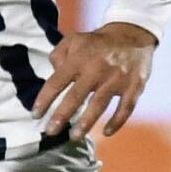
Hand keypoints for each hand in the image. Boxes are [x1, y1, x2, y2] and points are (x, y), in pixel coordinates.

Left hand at [33, 21, 157, 139]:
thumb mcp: (74, 40)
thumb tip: (52, 73)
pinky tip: (107, 132)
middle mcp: (97, 69)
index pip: (58, 81)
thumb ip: (58, 55)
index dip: (45, 99)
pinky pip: (126, 107)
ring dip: (86, 122)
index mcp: (80, 58)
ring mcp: (117, 78)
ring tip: (74, 137)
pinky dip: (117, 121)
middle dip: (62, 115)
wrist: (132, 34)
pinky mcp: (134, 86)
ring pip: (99, 104)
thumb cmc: (97, 42)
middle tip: (50, 131)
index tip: (35, 114)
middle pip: (76, 96)